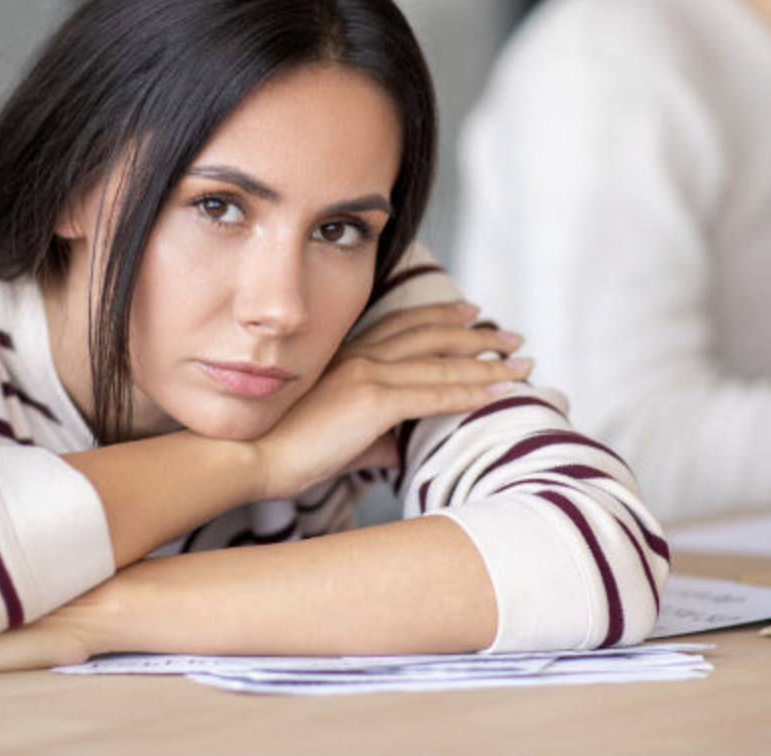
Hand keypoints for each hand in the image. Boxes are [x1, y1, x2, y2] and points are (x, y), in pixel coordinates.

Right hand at [249, 301, 530, 500]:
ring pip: (441, 361)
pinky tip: (501, 390)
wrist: (248, 456)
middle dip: (474, 333)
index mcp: (345, 357)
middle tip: (508, 333)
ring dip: (487, 360)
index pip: (402, 328)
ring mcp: (367, 374)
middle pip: (429, 334)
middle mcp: (359, 356)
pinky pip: (437, 392)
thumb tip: (399, 449)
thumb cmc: (281, 451)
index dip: (441, 319)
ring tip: (521, 359)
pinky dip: (474, 390)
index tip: (471, 315)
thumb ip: (372, 437)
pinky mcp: (373, 399)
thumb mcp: (335, 438)